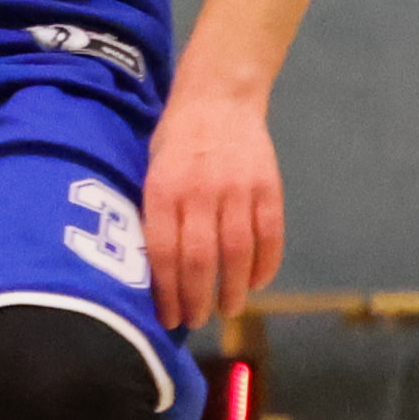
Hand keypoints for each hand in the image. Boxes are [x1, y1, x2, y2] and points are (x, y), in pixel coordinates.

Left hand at [142, 84, 285, 335]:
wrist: (219, 98)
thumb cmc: (175, 139)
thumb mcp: (149, 170)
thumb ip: (154, 213)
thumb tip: (154, 269)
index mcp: (162, 190)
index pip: (162, 253)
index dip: (165, 291)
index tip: (166, 317)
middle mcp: (199, 192)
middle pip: (199, 259)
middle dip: (196, 298)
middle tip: (196, 321)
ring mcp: (237, 190)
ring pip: (237, 253)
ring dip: (233, 289)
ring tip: (228, 310)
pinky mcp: (268, 187)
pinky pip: (269, 235)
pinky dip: (265, 264)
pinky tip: (257, 283)